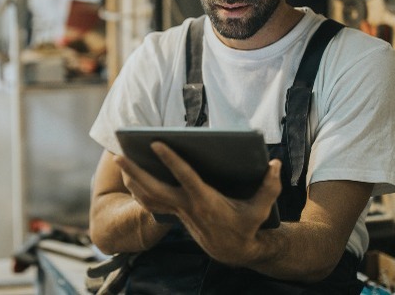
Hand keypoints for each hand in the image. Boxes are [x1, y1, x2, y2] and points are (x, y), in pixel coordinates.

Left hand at [114, 141, 281, 264]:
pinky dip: (137, 189)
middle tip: (119, 154)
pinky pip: (149, 202)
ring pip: (147, 196)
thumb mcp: (262, 209)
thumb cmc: (246, 225)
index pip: (185, 177)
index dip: (171, 160)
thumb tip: (275, 163)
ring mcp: (177, 211)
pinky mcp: (174, 213)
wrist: (233, 251)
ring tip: (120, 158)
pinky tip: (130, 176)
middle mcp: (186, 206)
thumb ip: (269, 187)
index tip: (157, 143)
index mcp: (205, 201)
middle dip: (135, 172)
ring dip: (132, 179)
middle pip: (154, 188)